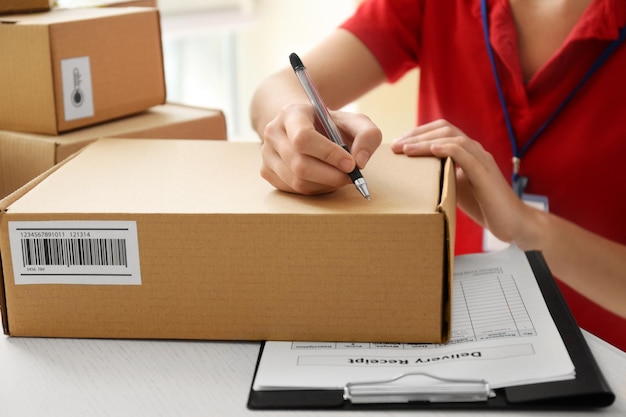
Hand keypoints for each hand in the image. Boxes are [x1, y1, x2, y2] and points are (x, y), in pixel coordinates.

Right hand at [260, 103, 381, 194]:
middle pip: (300, 165)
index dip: (328, 154)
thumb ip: (367, 136)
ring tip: (339, 176)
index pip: (303, 138)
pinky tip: (324, 179)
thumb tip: (359, 161)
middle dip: (331, 176)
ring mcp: (266, 153)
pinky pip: (293, 190)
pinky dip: (314, 189)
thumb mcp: (355, 122)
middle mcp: (273, 132)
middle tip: (351, 177)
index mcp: (291, 113)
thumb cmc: (331, 126)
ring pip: (297, 181)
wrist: (305, 126)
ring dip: (325, 185)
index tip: (351, 164)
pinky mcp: (266, 171)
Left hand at [392, 119, 536, 248]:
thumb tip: (413, 172)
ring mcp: (482, 160)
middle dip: (417, 135)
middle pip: (444, 129)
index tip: (397, 144)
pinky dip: (448, 149)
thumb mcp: (455, 186)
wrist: (512, 221)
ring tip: (406, 149)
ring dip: (426, 142)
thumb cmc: (483, 204)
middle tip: (395, 146)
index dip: (418, 133)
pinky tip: (433, 150)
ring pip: (453, 139)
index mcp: (467, 152)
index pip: (441, 131)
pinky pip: (466, 155)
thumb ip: (440, 174)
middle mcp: (475, 150)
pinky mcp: (485, 174)